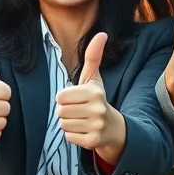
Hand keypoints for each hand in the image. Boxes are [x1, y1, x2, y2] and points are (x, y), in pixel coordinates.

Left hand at [57, 33, 124, 161]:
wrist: (112, 128)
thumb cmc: (96, 99)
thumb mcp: (93, 78)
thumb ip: (93, 56)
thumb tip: (101, 33)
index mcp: (94, 92)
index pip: (60, 96)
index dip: (64, 98)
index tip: (76, 99)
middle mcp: (97, 109)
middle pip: (60, 111)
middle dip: (66, 111)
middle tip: (78, 111)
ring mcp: (96, 126)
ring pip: (63, 124)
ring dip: (69, 123)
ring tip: (81, 120)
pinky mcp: (93, 141)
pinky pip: (69, 137)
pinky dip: (73, 135)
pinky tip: (84, 131)